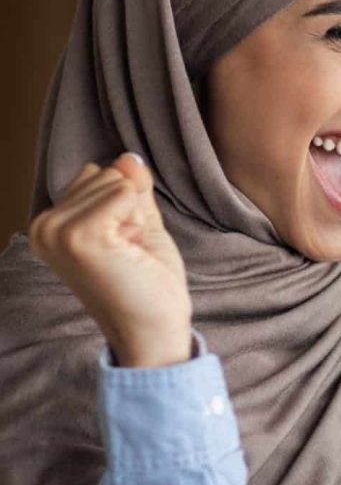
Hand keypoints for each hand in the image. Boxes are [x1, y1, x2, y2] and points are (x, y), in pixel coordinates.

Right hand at [28, 153, 193, 366]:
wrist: (153, 329)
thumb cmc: (148, 284)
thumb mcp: (140, 225)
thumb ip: (131, 190)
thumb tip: (129, 155)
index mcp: (50, 224)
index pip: (98, 175)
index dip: (126, 207)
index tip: (123, 246)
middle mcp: (43, 226)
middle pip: (106, 174)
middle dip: (131, 210)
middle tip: (128, 252)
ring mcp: (57, 231)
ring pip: (116, 181)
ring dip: (136, 218)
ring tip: (127, 254)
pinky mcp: (78, 236)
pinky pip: (124, 193)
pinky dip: (139, 221)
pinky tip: (129, 253)